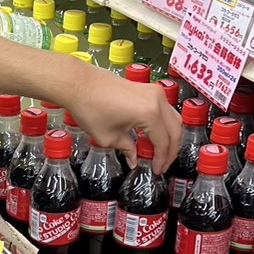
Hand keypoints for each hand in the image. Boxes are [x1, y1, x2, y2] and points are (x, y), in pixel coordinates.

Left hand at [67, 68, 181, 172]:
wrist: (79, 84)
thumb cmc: (89, 105)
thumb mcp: (108, 137)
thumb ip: (127, 150)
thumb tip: (134, 159)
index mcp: (149, 114)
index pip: (163, 142)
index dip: (161, 159)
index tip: (157, 169)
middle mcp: (156, 100)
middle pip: (174, 130)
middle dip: (171, 150)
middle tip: (163, 164)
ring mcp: (154, 92)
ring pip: (173, 119)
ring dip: (170, 136)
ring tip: (161, 152)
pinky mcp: (148, 89)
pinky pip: (165, 110)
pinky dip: (163, 124)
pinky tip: (154, 136)